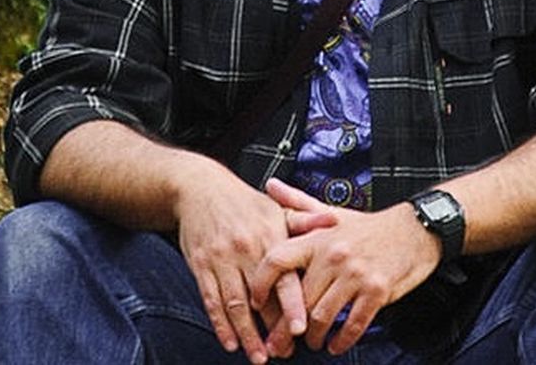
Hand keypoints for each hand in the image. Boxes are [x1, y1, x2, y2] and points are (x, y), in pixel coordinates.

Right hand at [174, 168, 335, 362]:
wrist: (200, 188)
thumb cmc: (243, 202)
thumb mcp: (275, 207)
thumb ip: (304, 220)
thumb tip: (334, 220)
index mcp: (268, 236)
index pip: (284, 277)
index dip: (292, 304)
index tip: (300, 329)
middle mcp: (245, 249)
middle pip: (261, 297)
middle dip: (272, 329)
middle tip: (284, 352)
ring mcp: (221, 259)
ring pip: (235, 305)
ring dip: (247, 334)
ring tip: (259, 356)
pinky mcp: (201, 265)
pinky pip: (211, 300)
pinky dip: (220, 324)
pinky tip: (230, 342)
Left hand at [249, 178, 443, 355]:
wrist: (414, 229)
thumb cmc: (368, 227)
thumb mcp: (331, 213)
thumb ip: (297, 203)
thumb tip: (270, 187)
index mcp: (318, 238)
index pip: (278, 259)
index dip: (261, 284)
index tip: (256, 302)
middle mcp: (334, 255)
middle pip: (299, 299)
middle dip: (285, 328)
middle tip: (279, 343)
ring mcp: (356, 274)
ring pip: (322, 316)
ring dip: (313, 337)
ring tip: (311, 343)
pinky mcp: (378, 291)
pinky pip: (353, 324)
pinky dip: (342, 340)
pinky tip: (335, 345)